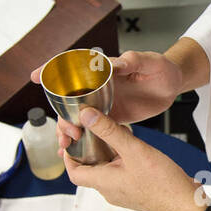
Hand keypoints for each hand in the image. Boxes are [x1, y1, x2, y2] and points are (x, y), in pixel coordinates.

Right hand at [31, 50, 185, 151]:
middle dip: (61, 116)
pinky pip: (93, 129)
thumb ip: (133, 60)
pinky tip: (75, 151)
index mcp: (104, 70)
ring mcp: (103, 103)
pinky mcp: (112, 117)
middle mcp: (99, 87)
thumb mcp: (150, 61)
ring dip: (68, 130)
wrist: (173, 85)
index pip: (73, 67)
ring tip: (66, 145)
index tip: (36, 76)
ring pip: (77, 117)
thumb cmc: (162, 68)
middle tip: (67, 131)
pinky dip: (83, 140)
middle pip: (69, 100)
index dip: (52, 70)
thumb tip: (116, 62)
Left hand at [60, 107, 200, 210]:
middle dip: (90, 147)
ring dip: (108, 151)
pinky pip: (121, 173)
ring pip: (107, 169)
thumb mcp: (134, 150)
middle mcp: (110, 190)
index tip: (71, 139)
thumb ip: (109, 131)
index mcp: (104, 182)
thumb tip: (87, 116)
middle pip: (90, 168)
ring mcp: (123, 192)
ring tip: (116, 133)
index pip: (74, 172)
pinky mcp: (136, 191)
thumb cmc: (163, 185)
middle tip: (93, 129)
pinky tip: (133, 146)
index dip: (68, 155)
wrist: (186, 206)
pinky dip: (121, 158)